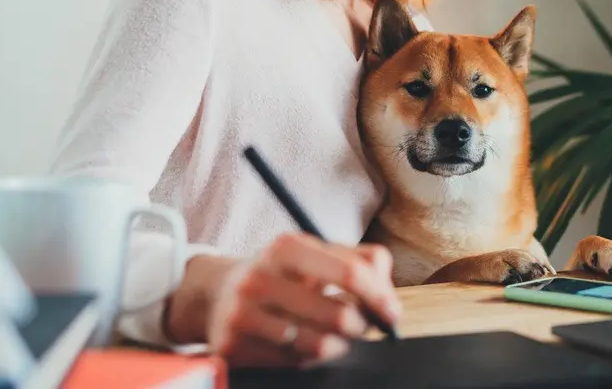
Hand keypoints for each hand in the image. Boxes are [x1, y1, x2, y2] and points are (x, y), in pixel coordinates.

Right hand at [179, 234, 400, 365]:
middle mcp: (259, 278)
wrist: (218, 295)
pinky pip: (295, 364)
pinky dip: (309, 358)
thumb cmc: (285, 274)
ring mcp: (241, 314)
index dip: (380, 297)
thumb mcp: (317, 254)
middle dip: (361, 326)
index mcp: (286, 247)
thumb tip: (389, 303)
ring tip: (335, 336)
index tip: (393, 314)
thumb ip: (362, 262)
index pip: (351, 273)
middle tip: (361, 326)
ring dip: (339, 346)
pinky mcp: (232, 347)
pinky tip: (303, 344)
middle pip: (340, 315)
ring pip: (320, 346)